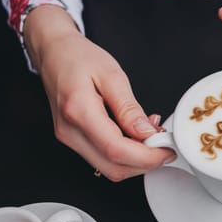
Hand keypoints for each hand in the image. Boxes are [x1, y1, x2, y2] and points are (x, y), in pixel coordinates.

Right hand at [24, 5, 173, 180]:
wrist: (54, 52)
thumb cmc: (78, 57)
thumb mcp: (112, 75)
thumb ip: (129, 108)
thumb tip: (147, 134)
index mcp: (79, 112)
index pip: (116, 150)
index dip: (147, 156)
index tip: (167, 150)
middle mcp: (70, 132)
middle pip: (114, 168)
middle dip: (145, 163)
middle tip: (165, 146)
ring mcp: (70, 138)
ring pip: (109, 168)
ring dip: (136, 160)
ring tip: (152, 137)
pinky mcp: (74, 139)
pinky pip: (103, 158)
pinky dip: (125, 155)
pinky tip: (136, 136)